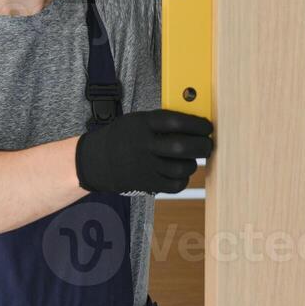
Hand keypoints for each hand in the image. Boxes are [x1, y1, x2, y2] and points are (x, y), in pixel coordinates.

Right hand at [75, 109, 214, 194]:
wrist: (96, 160)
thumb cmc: (123, 137)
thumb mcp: (137, 120)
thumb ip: (162, 121)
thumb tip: (194, 123)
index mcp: (142, 124)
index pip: (176, 122)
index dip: (197, 124)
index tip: (207, 126)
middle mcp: (144, 145)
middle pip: (182, 147)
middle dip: (202, 146)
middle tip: (207, 144)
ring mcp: (146, 166)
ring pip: (182, 168)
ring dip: (193, 163)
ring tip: (191, 159)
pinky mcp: (147, 183)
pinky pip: (175, 185)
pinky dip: (183, 179)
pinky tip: (180, 172)